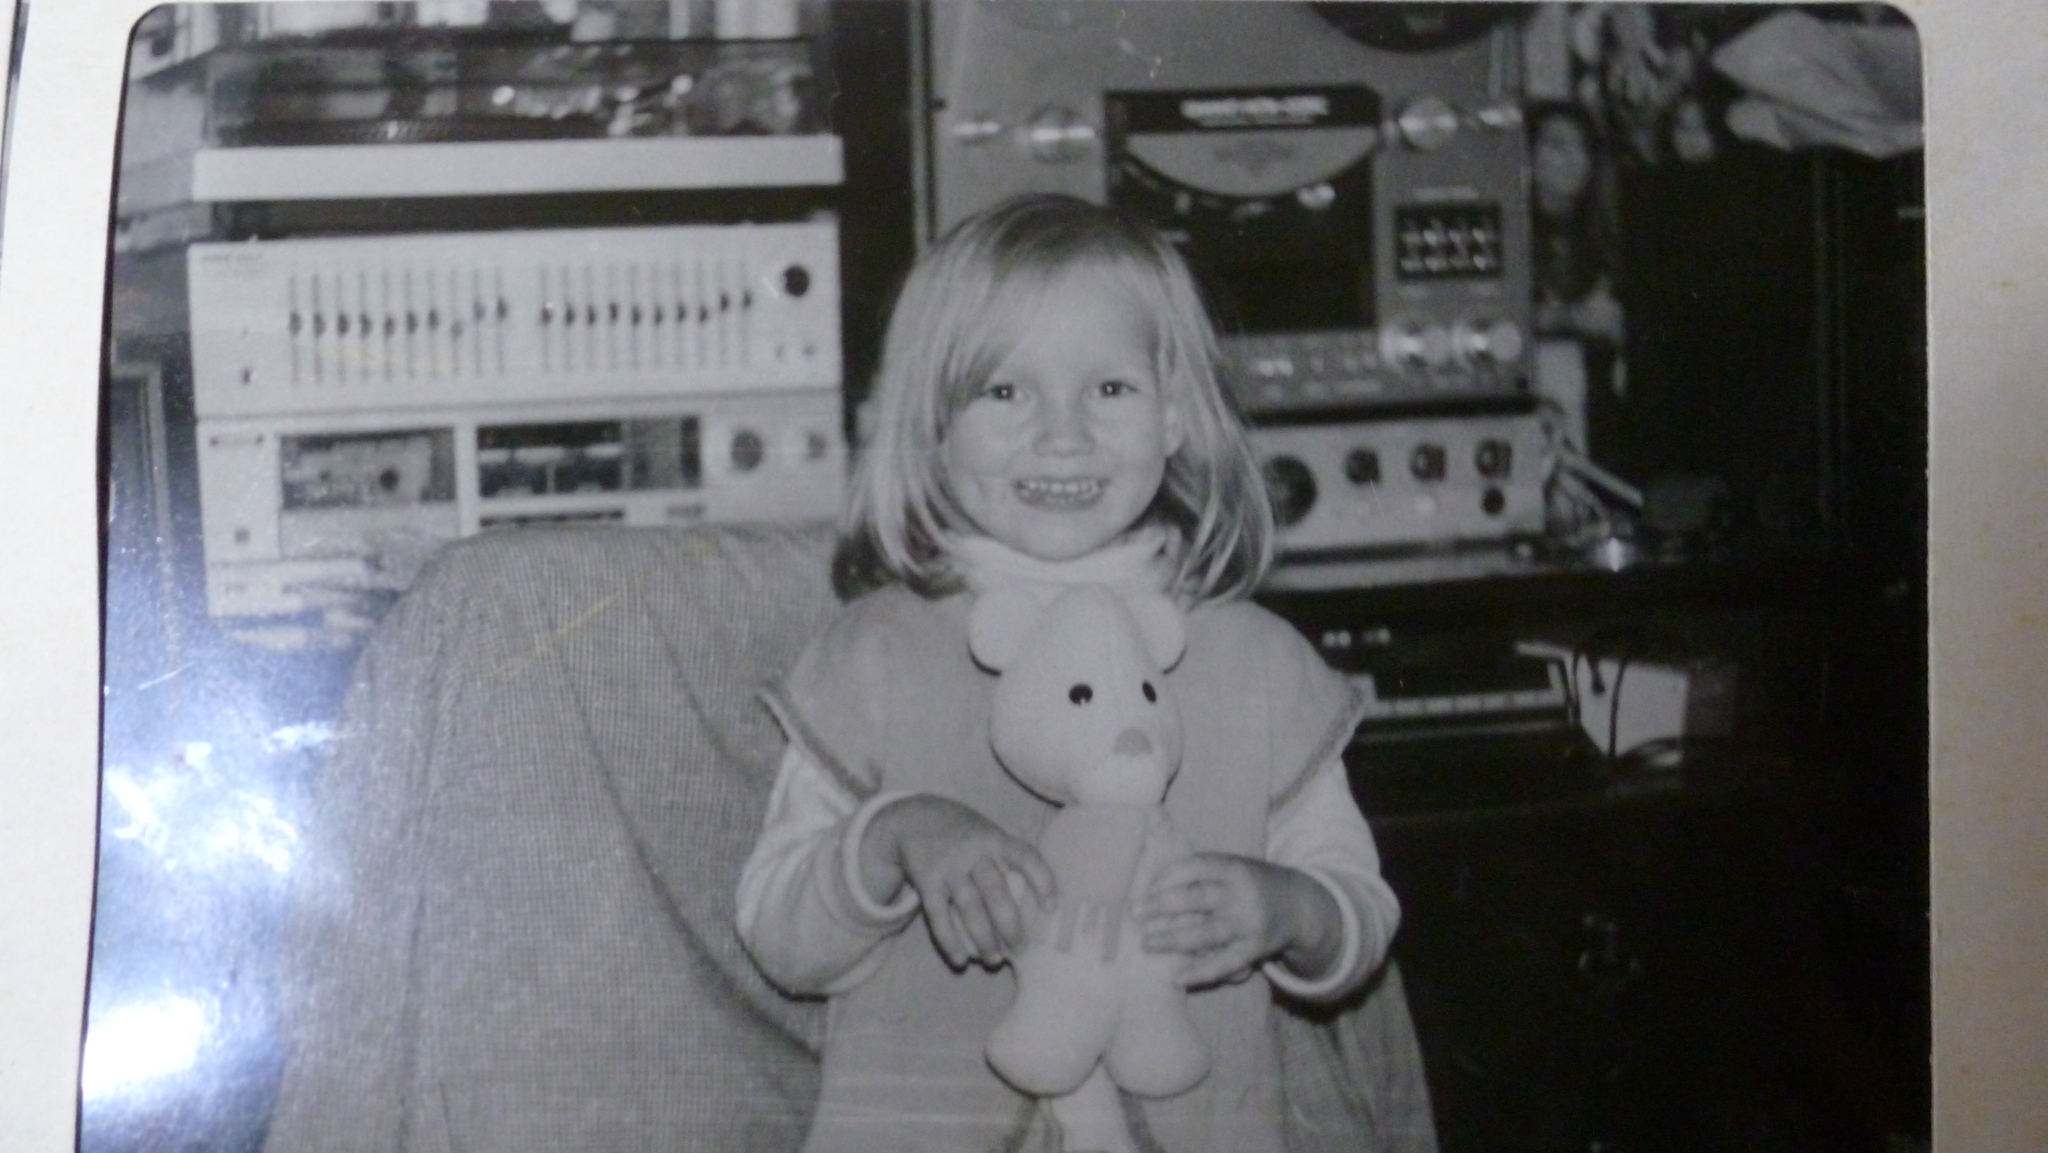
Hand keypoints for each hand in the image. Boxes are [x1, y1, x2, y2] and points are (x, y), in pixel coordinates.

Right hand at [861, 795, 1055, 970]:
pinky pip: (939, 916)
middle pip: (996, 891)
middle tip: (1021, 949)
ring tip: (994, 961)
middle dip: (1011, 925)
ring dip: (984, 939)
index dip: (1042, 881)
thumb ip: (1009, 860)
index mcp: (996, 840)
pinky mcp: (926, 880)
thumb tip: (1041, 906)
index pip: (1026, 857)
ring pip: (969, 907)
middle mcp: (974, 851)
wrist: (914, 818)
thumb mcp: (989, 834)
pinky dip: (950, 942)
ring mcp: (949, 866)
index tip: (1052, 907)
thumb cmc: (966, 835)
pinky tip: (961, 961)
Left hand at [1137, 854, 1340, 989]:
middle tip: (1135, 914)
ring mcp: (1249, 924)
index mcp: (1234, 868)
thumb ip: (1199, 871)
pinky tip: (1177, 978)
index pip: (1193, 867)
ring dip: (1172, 940)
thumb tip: (1152, 876)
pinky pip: (1223, 964)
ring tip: (1147, 943)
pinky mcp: (1254, 950)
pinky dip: (1199, 973)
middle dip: (1161, 907)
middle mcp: (1242, 894)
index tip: (1146, 888)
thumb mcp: (1232, 866)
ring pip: (1204, 934)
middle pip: (1195, 900)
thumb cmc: (1252, 883)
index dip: (1166, 877)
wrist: (1299, 906)